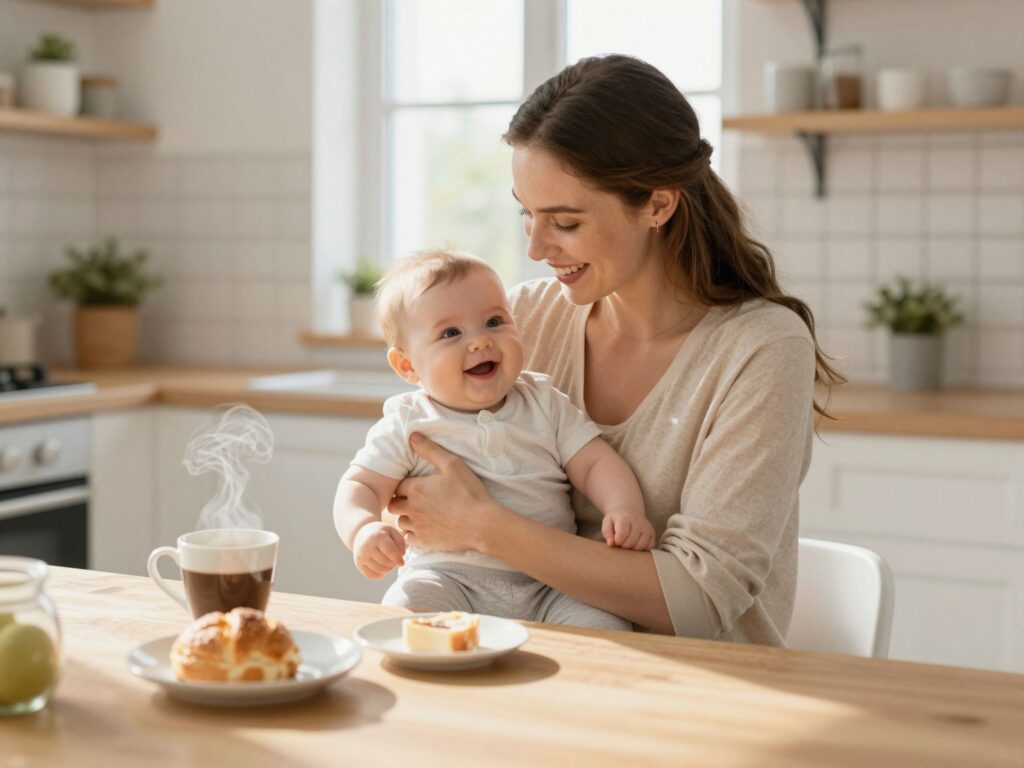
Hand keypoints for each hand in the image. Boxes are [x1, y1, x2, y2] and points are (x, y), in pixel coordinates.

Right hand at [352, 521, 405, 578]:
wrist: (363, 534)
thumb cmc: (382, 533)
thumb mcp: (392, 532)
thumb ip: (401, 543)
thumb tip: (401, 556)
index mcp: (377, 536)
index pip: (389, 550)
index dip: (397, 558)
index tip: (402, 563)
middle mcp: (367, 546)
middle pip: (385, 561)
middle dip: (393, 564)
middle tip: (395, 562)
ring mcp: (361, 555)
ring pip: (378, 570)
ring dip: (388, 570)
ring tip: (390, 565)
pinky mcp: (358, 563)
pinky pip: (370, 575)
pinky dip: (379, 575)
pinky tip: (382, 570)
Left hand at [389, 432, 496, 551]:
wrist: (482, 524)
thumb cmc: (469, 493)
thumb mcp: (453, 465)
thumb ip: (430, 450)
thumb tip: (413, 436)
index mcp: (416, 488)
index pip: (398, 485)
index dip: (405, 484)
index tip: (415, 484)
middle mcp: (412, 508)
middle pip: (393, 504)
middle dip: (400, 500)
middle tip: (415, 498)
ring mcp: (417, 526)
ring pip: (400, 521)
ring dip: (406, 516)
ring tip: (419, 513)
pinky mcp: (424, 541)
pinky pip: (408, 538)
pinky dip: (412, 533)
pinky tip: (423, 527)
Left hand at [601, 510, 654, 550]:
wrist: (628, 512)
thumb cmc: (616, 520)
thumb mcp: (607, 523)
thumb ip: (607, 533)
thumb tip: (611, 543)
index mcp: (625, 517)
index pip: (622, 535)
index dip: (617, 541)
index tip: (615, 539)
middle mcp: (638, 521)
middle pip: (631, 542)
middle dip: (624, 545)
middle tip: (621, 541)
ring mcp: (646, 527)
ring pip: (640, 546)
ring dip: (632, 548)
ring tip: (628, 542)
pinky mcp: (652, 532)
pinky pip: (649, 547)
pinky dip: (641, 548)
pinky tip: (635, 543)